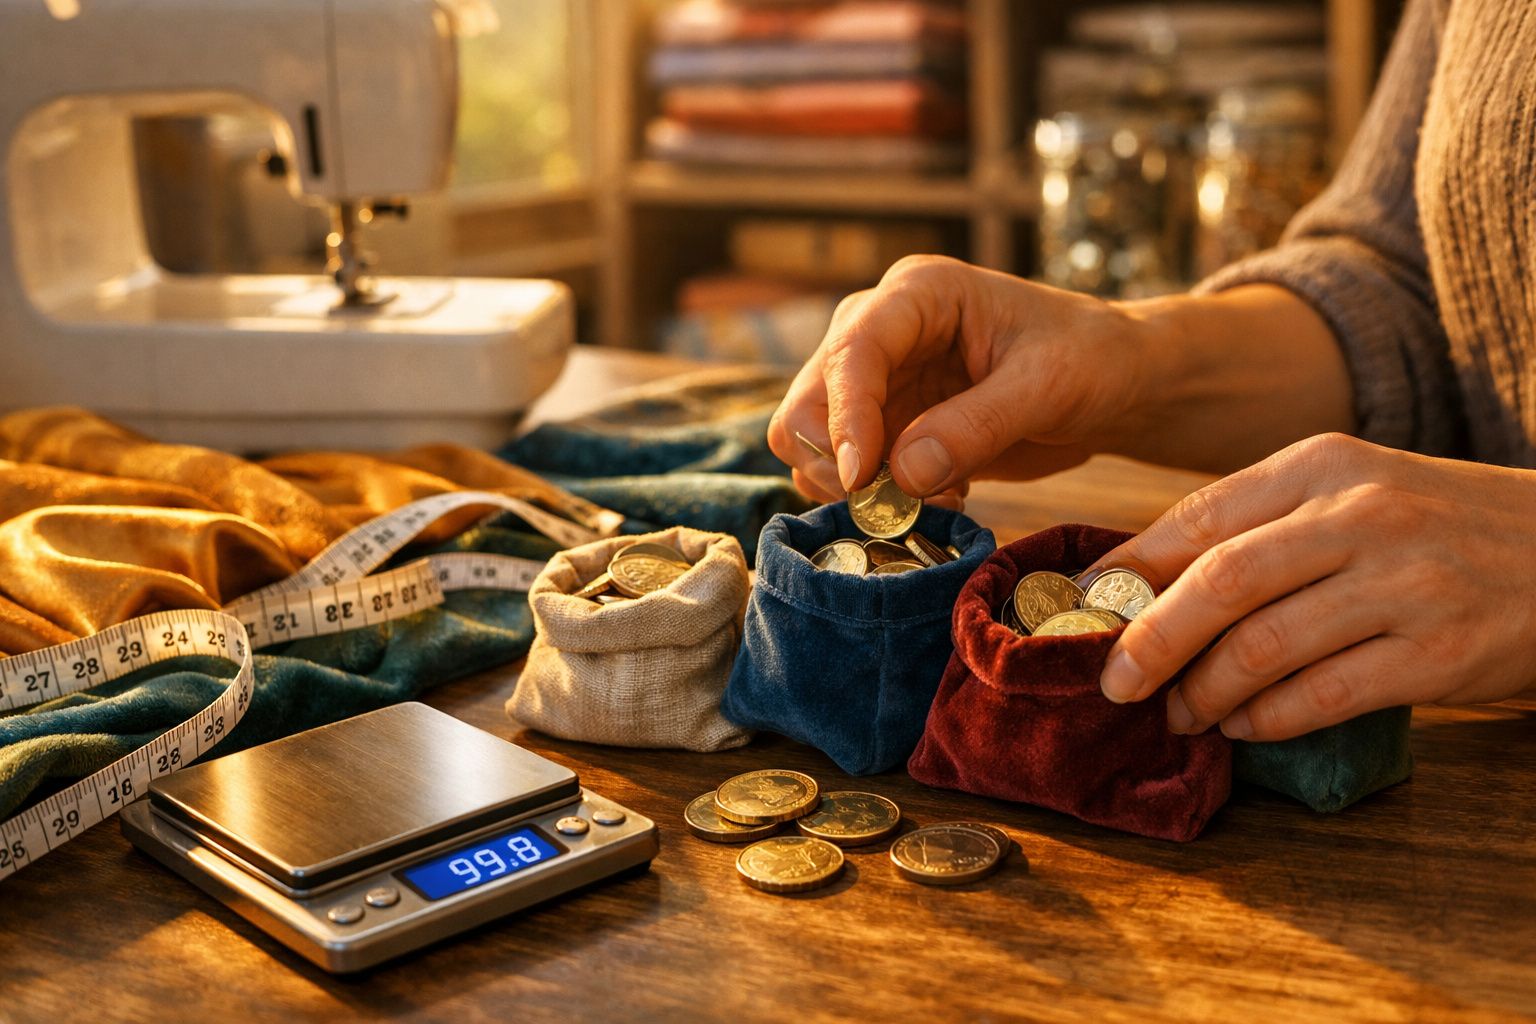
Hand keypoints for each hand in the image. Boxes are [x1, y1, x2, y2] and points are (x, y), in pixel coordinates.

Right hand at [767, 256, 1152, 500]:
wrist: (1115, 384)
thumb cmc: (1092, 360)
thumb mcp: (1047, 387)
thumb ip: (976, 426)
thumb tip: (902, 475)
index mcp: (920, 293)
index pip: (852, 350)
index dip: (845, 416)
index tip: (860, 477)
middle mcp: (883, 331)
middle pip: (807, 399)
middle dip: (836, 459)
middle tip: (892, 503)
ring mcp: (881, 382)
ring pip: (813, 442)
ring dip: (856, 488)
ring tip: (934, 499)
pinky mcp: (889, 427)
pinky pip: (848, 473)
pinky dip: (877, 500)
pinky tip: (940, 497)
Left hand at [1093, 433, 1535, 740]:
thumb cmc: (1436, 528)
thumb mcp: (1352, 493)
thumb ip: (1259, 526)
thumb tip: (1143, 583)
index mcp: (1324, 465)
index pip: (1199, 517)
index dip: (1128, 572)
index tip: (1083, 611)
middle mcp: (1362, 515)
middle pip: (1219, 583)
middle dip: (1148, 641)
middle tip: (1113, 683)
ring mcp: (1406, 584)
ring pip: (1263, 647)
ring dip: (1202, 692)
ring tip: (1179, 714)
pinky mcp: (1439, 652)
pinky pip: (1322, 696)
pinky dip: (1266, 719)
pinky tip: (1243, 726)